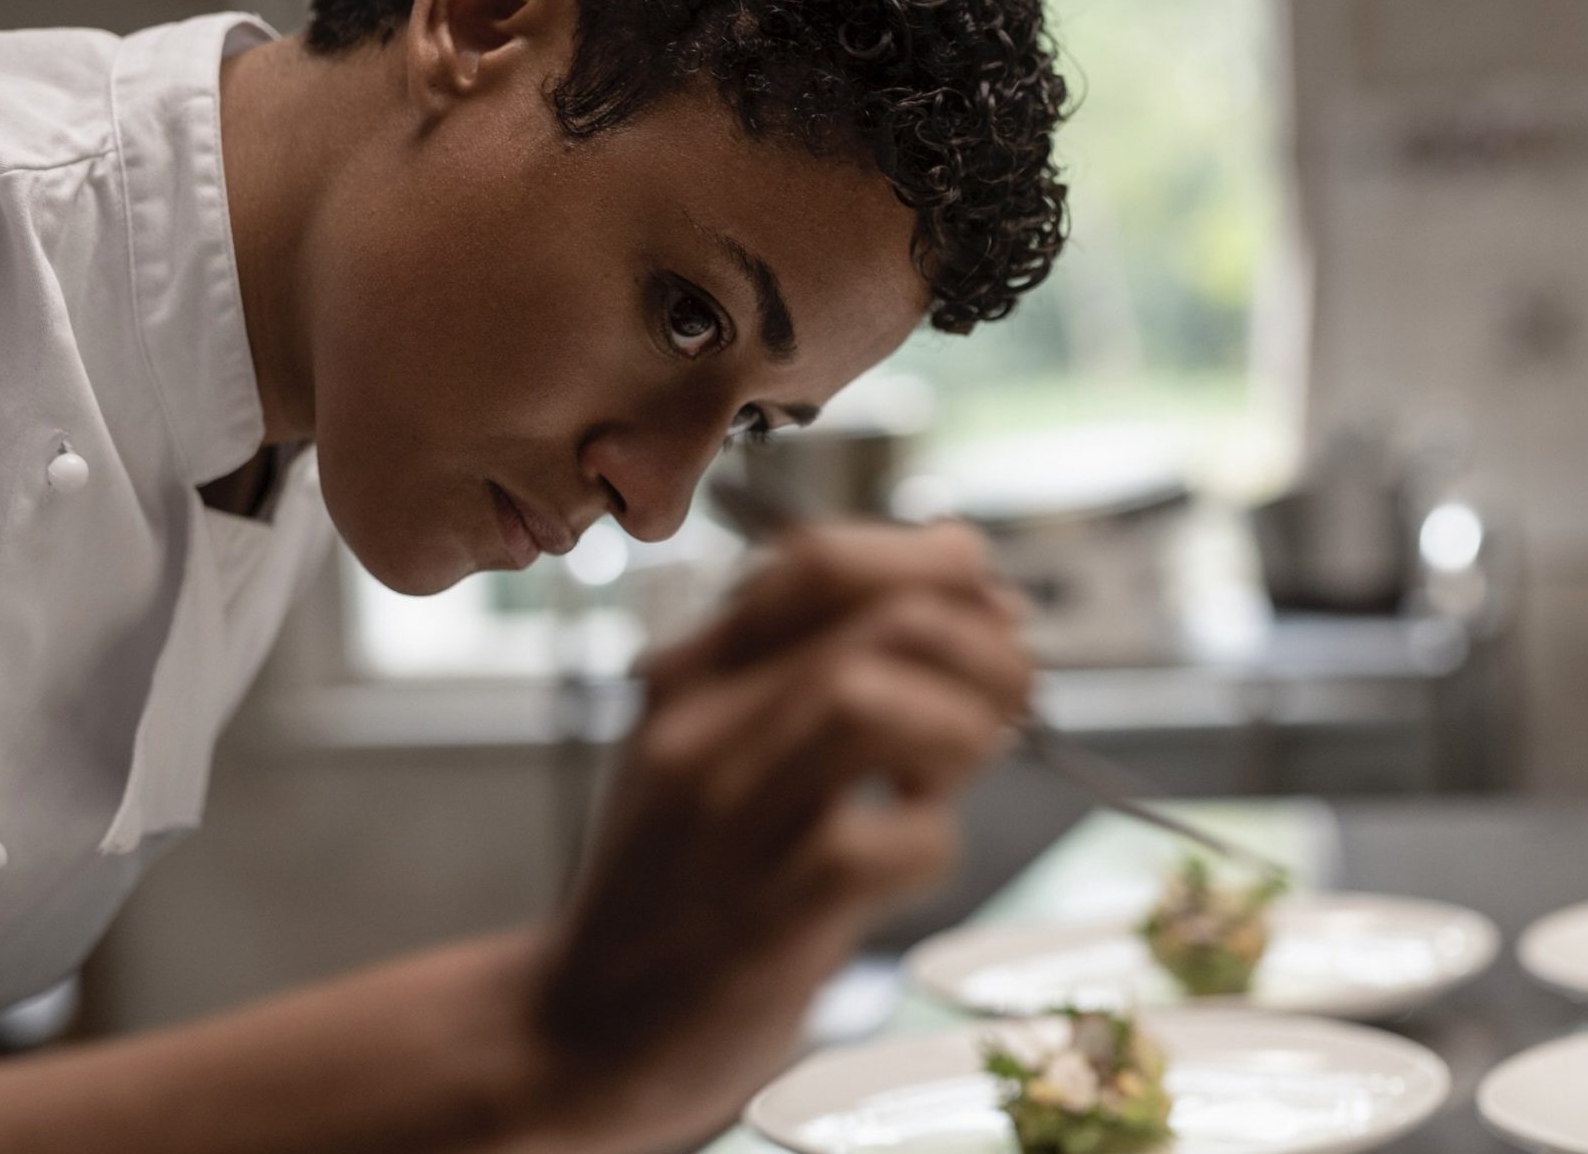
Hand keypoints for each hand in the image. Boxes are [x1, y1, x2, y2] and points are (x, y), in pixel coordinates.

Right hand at [519, 521, 1029, 1152]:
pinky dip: (932, 842)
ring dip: (959, 729)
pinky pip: (878, 844)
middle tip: (1009, 701)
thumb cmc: (685, 882)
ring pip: (868, 702)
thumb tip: (971, 572)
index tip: (986, 608)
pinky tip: (913, 856)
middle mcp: (700, 730)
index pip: (821, 558)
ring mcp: (726, 822)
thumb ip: (827, 658)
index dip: (934, 567)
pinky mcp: (760, 920)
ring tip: (955, 771)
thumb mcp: (724, 743)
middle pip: (876, 622)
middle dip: (981, 650)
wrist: (577, 1030)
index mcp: (693, 673)